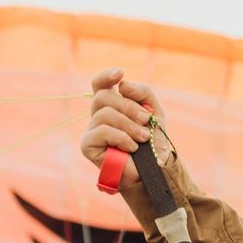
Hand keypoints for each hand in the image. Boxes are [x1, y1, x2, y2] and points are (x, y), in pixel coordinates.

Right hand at [81, 69, 172, 191]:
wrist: (154, 168)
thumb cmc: (153, 141)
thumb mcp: (154, 112)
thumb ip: (143, 92)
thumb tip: (122, 85)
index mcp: (113, 105)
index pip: (100, 85)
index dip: (106, 76)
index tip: (120, 74)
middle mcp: (99, 115)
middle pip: (103, 96)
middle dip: (129, 107)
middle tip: (146, 120)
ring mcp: (91, 130)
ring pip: (104, 114)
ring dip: (129, 125)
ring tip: (143, 138)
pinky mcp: (87, 145)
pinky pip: (101, 130)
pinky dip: (121, 137)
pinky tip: (132, 147)